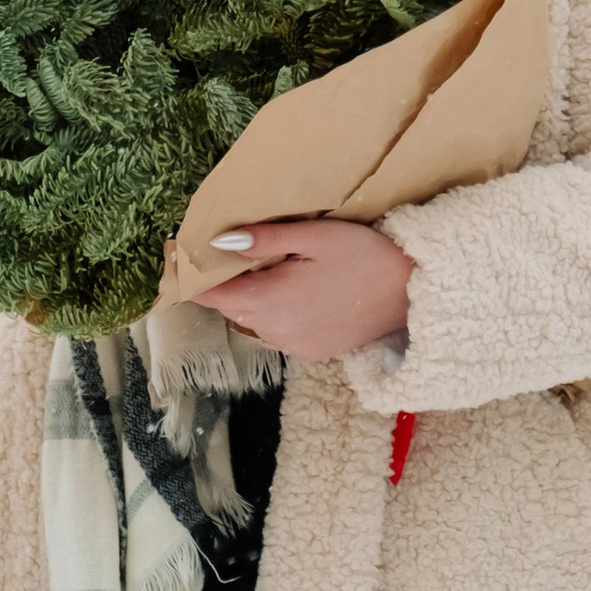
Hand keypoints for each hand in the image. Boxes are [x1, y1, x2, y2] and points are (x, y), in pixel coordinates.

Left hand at [187, 215, 413, 360]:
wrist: (410, 293)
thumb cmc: (364, 256)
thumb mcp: (314, 237)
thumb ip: (265, 240)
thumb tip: (220, 241)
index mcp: (270, 301)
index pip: (214, 296)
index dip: (195, 281)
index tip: (179, 265)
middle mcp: (275, 331)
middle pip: (234, 308)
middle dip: (227, 285)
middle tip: (232, 254)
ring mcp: (294, 346)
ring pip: (256, 321)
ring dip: (254, 299)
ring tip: (271, 270)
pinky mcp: (312, 353)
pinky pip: (279, 332)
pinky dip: (277, 314)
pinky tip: (299, 293)